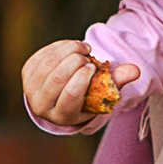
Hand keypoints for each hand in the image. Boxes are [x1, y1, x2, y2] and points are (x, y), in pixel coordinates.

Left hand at [22, 40, 139, 132]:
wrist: (62, 95)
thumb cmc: (88, 95)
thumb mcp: (103, 94)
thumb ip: (118, 82)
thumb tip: (135, 70)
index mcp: (62, 116)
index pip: (69, 97)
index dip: (82, 78)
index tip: (92, 66)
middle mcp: (42, 106)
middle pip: (57, 78)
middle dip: (75, 61)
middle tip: (88, 56)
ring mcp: (30, 89)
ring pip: (49, 63)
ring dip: (68, 50)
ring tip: (83, 48)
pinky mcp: (27, 73)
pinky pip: (42, 55)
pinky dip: (59, 46)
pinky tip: (71, 47)